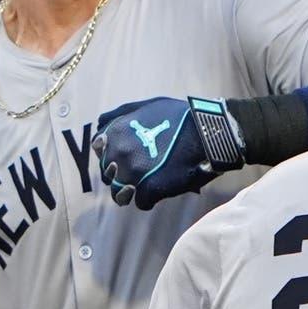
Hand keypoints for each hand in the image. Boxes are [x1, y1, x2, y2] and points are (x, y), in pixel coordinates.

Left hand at [93, 97, 218, 209]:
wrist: (207, 132)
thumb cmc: (179, 117)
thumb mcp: (145, 105)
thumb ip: (119, 115)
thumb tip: (100, 127)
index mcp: (115, 134)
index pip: (100, 152)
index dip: (113, 155)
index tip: (128, 155)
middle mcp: (118, 154)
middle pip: (109, 176)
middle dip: (122, 175)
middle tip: (143, 170)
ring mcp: (132, 174)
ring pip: (120, 194)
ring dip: (132, 192)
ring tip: (150, 184)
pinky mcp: (149, 191)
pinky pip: (141, 203)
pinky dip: (151, 198)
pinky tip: (163, 188)